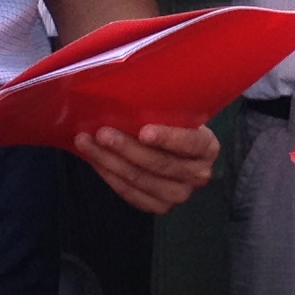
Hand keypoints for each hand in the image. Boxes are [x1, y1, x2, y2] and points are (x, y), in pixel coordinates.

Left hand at [76, 120, 216, 213]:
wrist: (171, 147)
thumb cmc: (171, 122)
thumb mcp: (176, 112)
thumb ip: (163, 107)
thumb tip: (129, 88)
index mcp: (207, 147)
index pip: (190, 143)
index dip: (168, 138)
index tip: (143, 130)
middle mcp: (198, 174)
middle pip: (160, 163)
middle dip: (126, 147)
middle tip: (101, 132)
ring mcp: (179, 194)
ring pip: (140, 180)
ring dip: (109, 161)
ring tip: (86, 142)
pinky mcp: (159, 207)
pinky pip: (130, 194)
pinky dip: (109, 175)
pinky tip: (94, 159)